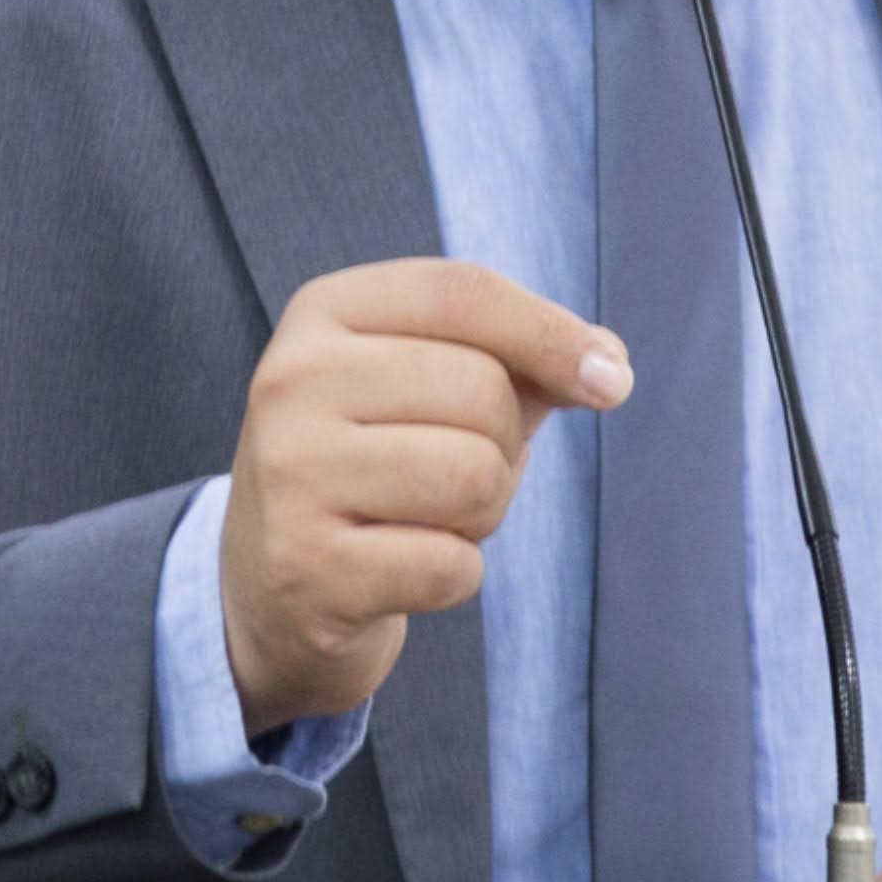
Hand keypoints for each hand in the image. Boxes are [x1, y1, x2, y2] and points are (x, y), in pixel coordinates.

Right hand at [222, 259, 629, 736]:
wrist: (269, 590)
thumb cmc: (377, 468)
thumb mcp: (429, 387)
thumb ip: (519, 360)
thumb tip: (608, 368)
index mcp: (323, 312)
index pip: (462, 291)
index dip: (552, 331)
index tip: (612, 379)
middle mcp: (291, 381)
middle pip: (481, 390)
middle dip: (504, 444)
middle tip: (451, 474)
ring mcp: (291, 475)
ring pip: (475, 477)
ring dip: (483, 514)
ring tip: (427, 519)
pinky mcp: (307, 569)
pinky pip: (452, 565)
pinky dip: (454, 576)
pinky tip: (400, 570)